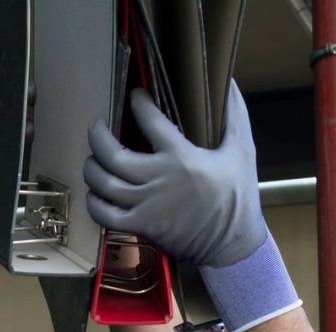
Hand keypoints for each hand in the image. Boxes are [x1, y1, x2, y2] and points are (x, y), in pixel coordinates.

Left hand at [84, 81, 266, 268]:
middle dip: (97, 136)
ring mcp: (146, 206)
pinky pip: (104, 215)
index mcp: (181, 157)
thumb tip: (230, 81)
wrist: (233, 245)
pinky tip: (96, 194)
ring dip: (92, 168)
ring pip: (103, 183)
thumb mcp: (243, 151)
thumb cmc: (238, 198)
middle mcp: (159, 179)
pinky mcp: (141, 227)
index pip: (149, 119)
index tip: (136, 97)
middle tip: (97, 127)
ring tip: (94, 160)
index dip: (138, 103)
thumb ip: (234, 115)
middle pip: (111, 154)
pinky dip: (94, 203)